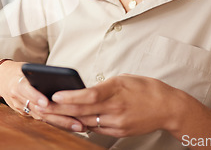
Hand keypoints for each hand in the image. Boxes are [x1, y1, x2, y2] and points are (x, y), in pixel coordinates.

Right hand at [0, 62, 84, 130]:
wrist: (1, 79)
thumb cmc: (19, 71)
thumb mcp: (27, 67)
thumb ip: (40, 73)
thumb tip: (62, 77)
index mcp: (17, 83)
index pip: (26, 90)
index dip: (36, 96)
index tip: (47, 102)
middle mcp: (18, 98)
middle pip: (38, 109)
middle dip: (59, 116)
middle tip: (77, 121)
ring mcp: (20, 108)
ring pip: (42, 118)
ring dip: (61, 123)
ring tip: (79, 125)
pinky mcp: (24, 114)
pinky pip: (41, 120)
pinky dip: (56, 123)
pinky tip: (70, 125)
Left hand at [33, 74, 180, 137]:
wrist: (168, 107)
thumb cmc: (146, 88)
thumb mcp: (124, 78)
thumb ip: (104, 86)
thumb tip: (84, 91)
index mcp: (116, 90)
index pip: (89, 95)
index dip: (70, 97)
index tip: (54, 95)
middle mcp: (116, 108)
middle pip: (83, 111)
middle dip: (60, 109)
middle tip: (42, 106)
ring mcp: (117, 123)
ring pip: (86, 122)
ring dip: (67, 118)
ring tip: (50, 113)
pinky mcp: (119, 132)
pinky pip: (96, 129)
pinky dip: (82, 124)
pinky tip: (70, 120)